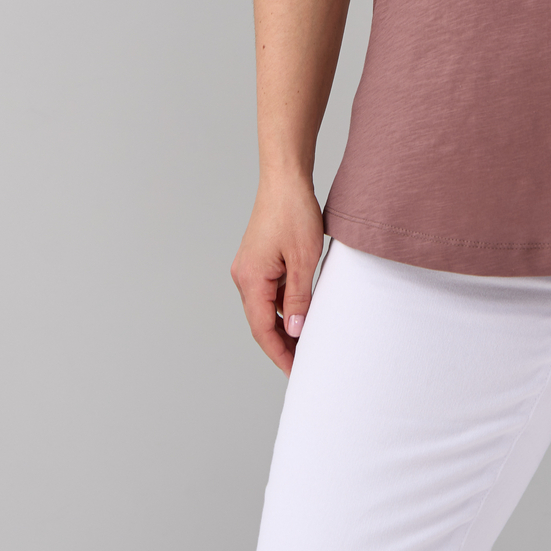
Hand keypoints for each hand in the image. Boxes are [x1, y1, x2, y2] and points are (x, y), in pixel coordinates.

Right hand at [230, 176, 324, 374]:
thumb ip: (300, 298)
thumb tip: (296, 331)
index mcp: (250, 280)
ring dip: (284, 325)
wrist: (285, 178)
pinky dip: (283, 306)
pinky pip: (269, 292)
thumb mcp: (304, 258)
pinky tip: (302, 312)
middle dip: (282, 344)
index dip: (280, 354)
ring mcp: (248, 268)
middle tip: (305, 363)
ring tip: (307, 342)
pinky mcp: (257, 260)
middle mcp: (243, 276)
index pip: (262, 330)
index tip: (297, 372)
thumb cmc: (294, 212)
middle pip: (261, 322)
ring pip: (266, 308)